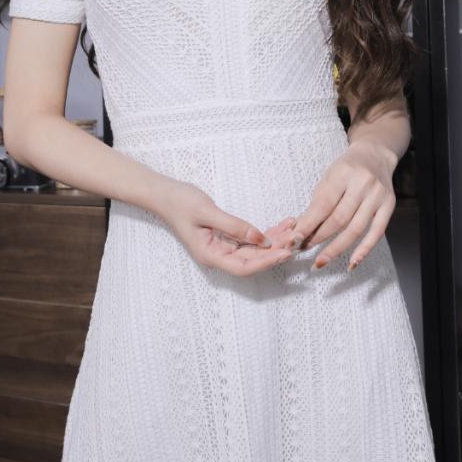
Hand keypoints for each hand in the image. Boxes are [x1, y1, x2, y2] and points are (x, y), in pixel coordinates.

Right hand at [158, 181, 296, 275]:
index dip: (266, 262)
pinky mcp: (225, 237)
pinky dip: (265, 232)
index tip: (285, 252)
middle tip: (296, 237)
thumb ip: (235, 227)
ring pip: (254, 250)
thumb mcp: (208, 212)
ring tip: (293, 228)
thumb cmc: (180, 202)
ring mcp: (222, 247)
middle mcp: (218, 255)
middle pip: (252, 260)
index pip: (244, 267)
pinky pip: (249, 239)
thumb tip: (261, 239)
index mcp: (210, 255)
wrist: (164, 194)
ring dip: (274, 240)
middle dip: (275, 249)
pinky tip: (281, 225)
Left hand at [288, 140, 398, 270]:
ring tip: (321, 261)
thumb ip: (318, 201)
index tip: (295, 239)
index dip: (308, 225)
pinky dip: (364, 250)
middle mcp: (363, 184)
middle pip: (339, 219)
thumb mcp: (328, 177)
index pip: (323, 205)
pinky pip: (377, 233)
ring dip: (336, 248)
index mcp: (344, 173)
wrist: (375, 154)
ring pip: (355, 229)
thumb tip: (302, 229)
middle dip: (319, 238)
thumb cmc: (347, 167)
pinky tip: (352, 262)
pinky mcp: (389, 205)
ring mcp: (378, 195)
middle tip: (304, 249)